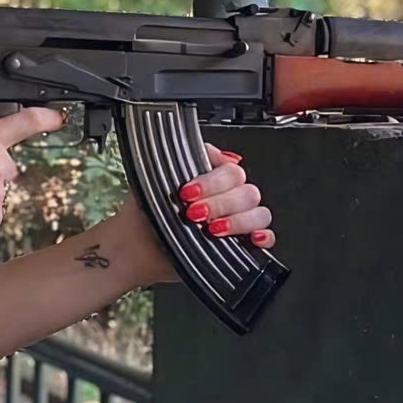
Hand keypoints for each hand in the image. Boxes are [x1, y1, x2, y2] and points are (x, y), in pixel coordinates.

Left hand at [108, 145, 273, 285]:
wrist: (135, 249)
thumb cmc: (145, 215)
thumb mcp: (158, 177)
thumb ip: (187, 159)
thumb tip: (214, 154)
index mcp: (212, 179)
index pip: (232, 171)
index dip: (214, 181)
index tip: (188, 192)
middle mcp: (227, 199)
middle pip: (248, 192)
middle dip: (220, 203)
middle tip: (194, 213)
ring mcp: (235, 222)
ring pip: (259, 213)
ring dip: (237, 220)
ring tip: (212, 229)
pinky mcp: (239, 246)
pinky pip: (267, 238)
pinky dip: (263, 236)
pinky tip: (251, 238)